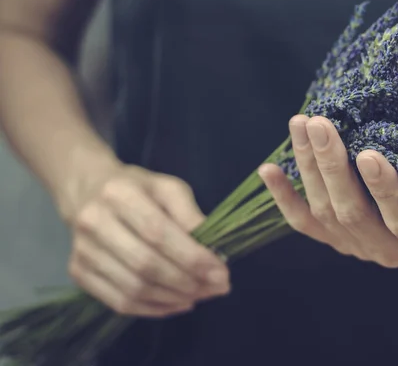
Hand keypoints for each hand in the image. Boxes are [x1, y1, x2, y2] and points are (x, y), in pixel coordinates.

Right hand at [65, 164, 229, 317]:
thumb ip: (190, 215)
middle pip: (145, 264)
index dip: (191, 257)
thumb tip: (212, 250)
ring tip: (200, 295)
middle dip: (187, 281)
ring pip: (133, 288)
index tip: (220, 272)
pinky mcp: (78, 273)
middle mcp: (94, 222)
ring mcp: (82, 251)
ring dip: (173, 298)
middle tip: (216, 288)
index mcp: (119, 194)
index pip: (158, 232)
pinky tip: (177, 303)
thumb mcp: (168, 188)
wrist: (87, 191)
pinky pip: (119, 302)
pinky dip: (153, 308)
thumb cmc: (137, 188)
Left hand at [258, 115, 397, 267]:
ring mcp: (349, 243)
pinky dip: (281, 197)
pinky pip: (300, 222)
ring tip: (300, 123)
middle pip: (350, 208)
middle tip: (320, 122)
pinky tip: (266, 169)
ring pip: (322, 207)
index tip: (372, 152)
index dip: (385, 188)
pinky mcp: (329, 236)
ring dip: (307, 167)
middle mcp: (379, 248)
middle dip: (333, 165)